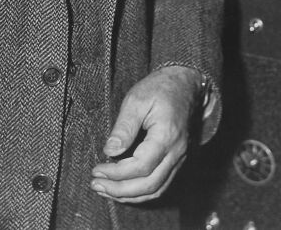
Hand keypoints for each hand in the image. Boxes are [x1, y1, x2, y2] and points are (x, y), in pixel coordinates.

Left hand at [90, 66, 201, 202]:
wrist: (184, 85)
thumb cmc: (160, 89)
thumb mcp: (136, 100)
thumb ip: (124, 127)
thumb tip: (109, 151)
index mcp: (166, 137)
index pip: (141, 166)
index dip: (117, 173)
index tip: (97, 170)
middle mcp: (176, 153)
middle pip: (149, 185)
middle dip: (120, 190)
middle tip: (96, 185)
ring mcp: (179, 159)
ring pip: (156, 190)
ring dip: (130, 195)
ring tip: (106, 190)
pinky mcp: (176, 161)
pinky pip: (160, 184)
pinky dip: (141, 191)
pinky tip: (124, 187)